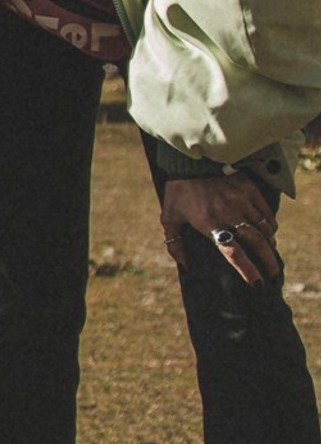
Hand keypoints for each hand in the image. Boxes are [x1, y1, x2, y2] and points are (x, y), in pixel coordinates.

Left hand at [162, 174, 281, 285]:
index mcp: (209, 223)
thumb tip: (185, 265)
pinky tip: (268, 231)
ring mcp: (242, 201)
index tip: (257, 284)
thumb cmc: (179, 190)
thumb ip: (175, 242)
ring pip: (265, 230)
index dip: (247, 270)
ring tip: (268, 252)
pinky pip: (267, 214)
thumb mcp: (170, 216)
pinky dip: (270, 226)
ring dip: (269, 244)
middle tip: (273, 274)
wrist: (190, 159)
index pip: (233, 252)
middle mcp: (229, 214)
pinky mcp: (250, 190)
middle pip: (258, 244)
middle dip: (268, 262)